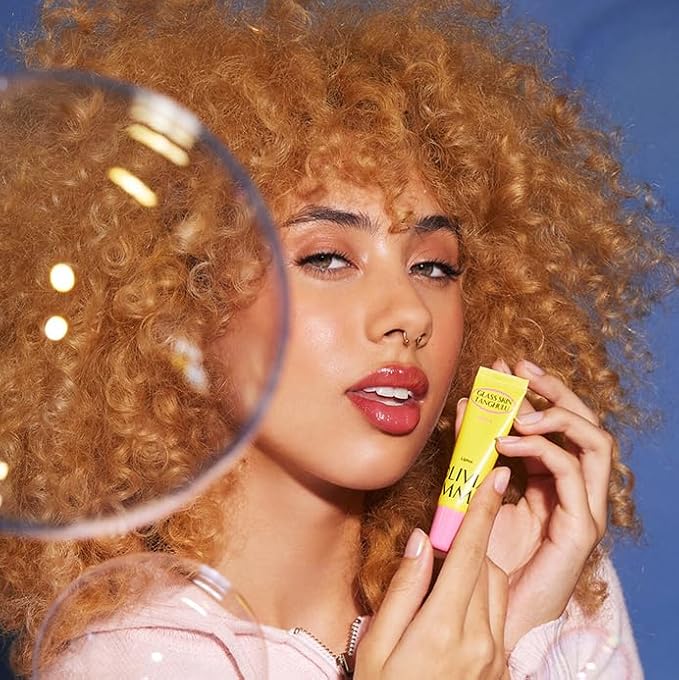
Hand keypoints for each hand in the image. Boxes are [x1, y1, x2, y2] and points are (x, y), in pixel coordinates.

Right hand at [354, 468, 509, 679]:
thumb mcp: (376, 645)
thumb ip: (404, 589)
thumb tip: (422, 540)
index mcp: (446, 628)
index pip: (470, 555)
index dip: (483, 512)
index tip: (495, 479)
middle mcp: (482, 640)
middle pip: (487, 567)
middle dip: (472, 541)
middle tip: (446, 534)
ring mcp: (496, 656)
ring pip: (499, 588)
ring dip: (478, 569)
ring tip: (446, 575)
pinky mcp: (502, 667)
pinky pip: (501, 615)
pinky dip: (484, 595)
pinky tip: (456, 607)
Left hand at [487, 358, 611, 650]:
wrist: (487, 611)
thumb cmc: (482, 554)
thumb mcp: (475, 487)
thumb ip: (474, 450)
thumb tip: (467, 405)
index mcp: (551, 479)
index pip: (560, 424)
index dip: (538, 390)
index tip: (508, 366)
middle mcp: (575, 489)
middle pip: (586, 424)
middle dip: (556, 390)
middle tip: (522, 370)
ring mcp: (582, 508)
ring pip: (595, 442)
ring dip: (558, 415)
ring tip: (519, 410)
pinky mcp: (580, 528)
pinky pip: (571, 473)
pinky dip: (542, 449)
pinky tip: (507, 443)